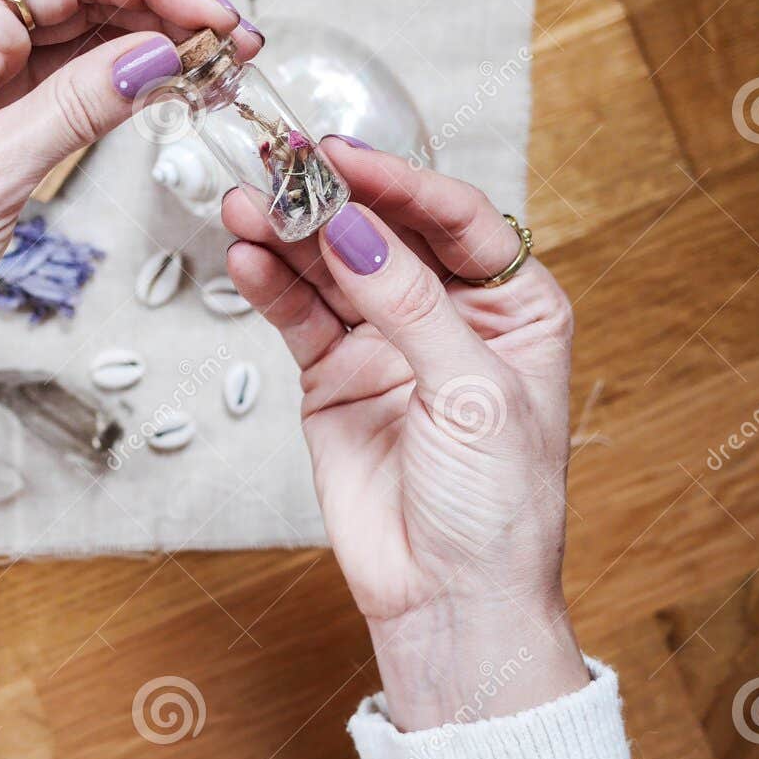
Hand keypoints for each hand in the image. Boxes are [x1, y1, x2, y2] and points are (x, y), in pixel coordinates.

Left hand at [0, 0, 259, 378]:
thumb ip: (79, 105)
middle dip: (160, 10)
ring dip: (144, 47)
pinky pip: (57, 87)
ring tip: (214, 71)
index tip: (217, 20)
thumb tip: (158, 53)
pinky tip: (159, 95)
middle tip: (237, 48)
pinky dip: (112, 88)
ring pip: (74, 41)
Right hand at [224, 140, 588, 729]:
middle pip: (383, 233)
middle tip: (278, 167)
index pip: (456, 220)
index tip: (342, 157)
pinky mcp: (333, 375)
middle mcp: (447, 314)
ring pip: (330, 268)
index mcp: (514, 306)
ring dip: (287, 235)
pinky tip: (245, 258)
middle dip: (331, 200)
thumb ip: (408, 306)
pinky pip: (297, 316)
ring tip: (243, 205)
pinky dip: (270, 286)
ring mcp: (385, 342)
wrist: (448, 602)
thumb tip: (354, 229)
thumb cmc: (498, 508)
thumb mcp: (472, 394)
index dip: (400, 182)